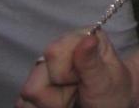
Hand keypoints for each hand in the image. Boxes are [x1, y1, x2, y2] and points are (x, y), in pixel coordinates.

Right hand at [17, 30, 134, 107]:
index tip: (83, 79)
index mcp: (80, 37)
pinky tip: (63, 104)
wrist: (114, 104)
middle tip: (79, 92)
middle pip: (35, 79)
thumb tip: (88, 38)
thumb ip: (91, 62)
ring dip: (50, 104)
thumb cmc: (114, 90)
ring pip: (27, 94)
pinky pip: (24, 103)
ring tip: (72, 98)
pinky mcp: (36, 86)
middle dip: (57, 95)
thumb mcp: (106, 79)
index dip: (66, 74)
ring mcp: (45, 68)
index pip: (53, 53)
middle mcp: (59, 48)